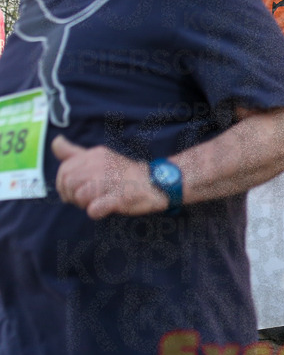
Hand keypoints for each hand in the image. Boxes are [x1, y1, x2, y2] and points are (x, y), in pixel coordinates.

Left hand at [52, 136, 166, 218]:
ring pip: (80, 197)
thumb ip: (75, 152)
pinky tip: (106, 207)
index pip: (64, 170)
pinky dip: (96, 212)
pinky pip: (94, 209)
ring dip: (85, 205)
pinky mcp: (120, 197)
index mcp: (94, 155)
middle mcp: (101, 164)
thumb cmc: (124, 174)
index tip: (76, 189)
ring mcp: (111, 181)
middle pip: (69, 185)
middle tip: (88, 198)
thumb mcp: (99, 157)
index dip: (64, 184)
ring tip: (99, 201)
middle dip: (73, 196)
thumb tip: (55, 142)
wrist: (156, 183)